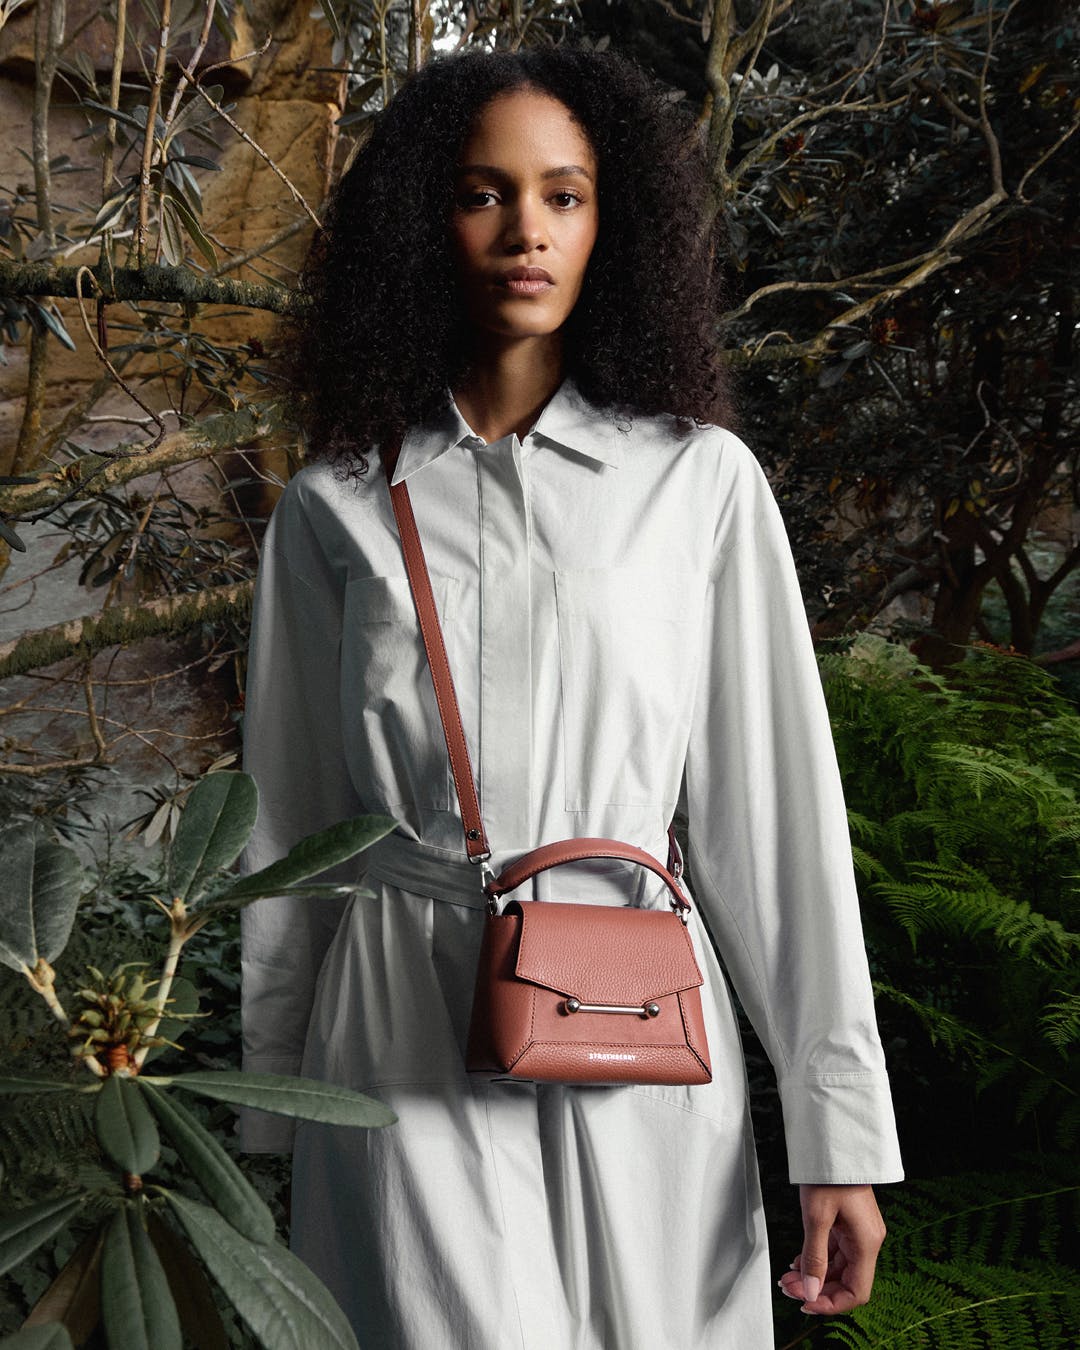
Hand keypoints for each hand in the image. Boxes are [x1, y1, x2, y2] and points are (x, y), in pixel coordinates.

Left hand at [777, 1183, 885, 1314]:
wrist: (834, 1144)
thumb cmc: (829, 1174)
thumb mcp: (816, 1217)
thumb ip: (814, 1257)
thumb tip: (810, 1292)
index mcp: (866, 1244)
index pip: (856, 1293)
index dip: (831, 1304)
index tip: (805, 1303)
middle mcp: (867, 1242)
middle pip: (846, 1281)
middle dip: (816, 1289)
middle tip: (788, 1288)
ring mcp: (859, 1233)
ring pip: (838, 1268)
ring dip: (814, 1275)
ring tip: (787, 1277)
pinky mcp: (849, 1224)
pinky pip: (835, 1251)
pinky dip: (817, 1259)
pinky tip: (797, 1261)